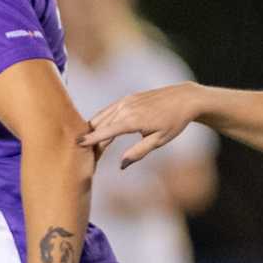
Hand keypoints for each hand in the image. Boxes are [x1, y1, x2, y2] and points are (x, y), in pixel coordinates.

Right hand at [81, 83, 202, 168]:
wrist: (184, 99)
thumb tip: (121, 165)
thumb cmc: (174, 122)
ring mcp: (126, 101)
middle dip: (91, 138)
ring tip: (88, 143)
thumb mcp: (159, 141)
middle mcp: (126, 108)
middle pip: (101, 124)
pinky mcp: (128, 98)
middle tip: (84, 154)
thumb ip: (138, 152)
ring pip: (102, 116)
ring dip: (94, 129)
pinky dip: (101, 120)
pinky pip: (109, 110)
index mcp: (133, 120)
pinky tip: (97, 128)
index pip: (106, 131)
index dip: (91, 138)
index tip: (77, 144)